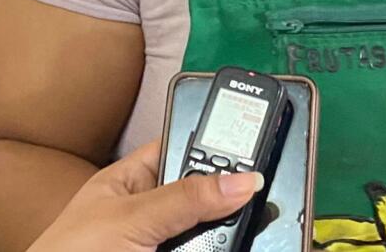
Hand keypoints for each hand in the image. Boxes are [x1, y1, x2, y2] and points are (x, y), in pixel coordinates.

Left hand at [28, 140, 262, 251]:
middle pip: (202, 195)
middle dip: (227, 197)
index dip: (214, 144)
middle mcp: (148, 214)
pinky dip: (221, 249)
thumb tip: (241, 179)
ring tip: (245, 228)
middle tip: (254, 196)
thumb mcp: (131, 219)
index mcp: (130, 181)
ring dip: (226, 231)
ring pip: (207, 233)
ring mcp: (157, 245)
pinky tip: (235, 245)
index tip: (252, 145)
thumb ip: (185, 198)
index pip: (181, 147)